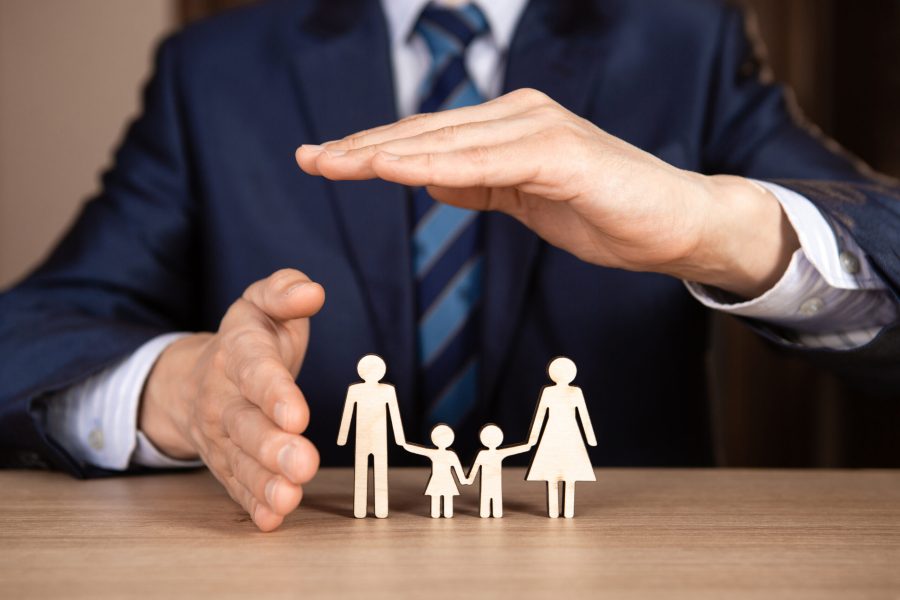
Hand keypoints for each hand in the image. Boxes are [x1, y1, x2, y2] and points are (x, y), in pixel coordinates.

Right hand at [139, 269, 324, 530]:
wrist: (194, 378)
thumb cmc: (248, 339)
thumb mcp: (260, 303)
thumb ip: (284, 292)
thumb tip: (311, 290)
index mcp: (237, 353)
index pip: (255, 371)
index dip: (275, 392)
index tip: (298, 414)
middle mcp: (223, 397)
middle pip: (246, 424)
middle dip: (273, 446)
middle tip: (303, 463)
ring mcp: (221, 435)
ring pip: (241, 462)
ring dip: (266, 483)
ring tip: (289, 498)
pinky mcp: (225, 463)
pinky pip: (237, 486)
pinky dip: (254, 504)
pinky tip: (273, 519)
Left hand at [296, 88, 798, 297]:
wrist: (676, 224)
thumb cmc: (606, 212)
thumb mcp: (527, 200)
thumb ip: (481, 184)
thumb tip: (431, 177)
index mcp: (510, 126)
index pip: (429, 136)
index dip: (375, 148)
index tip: (325, 160)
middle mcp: (520, 115)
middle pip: (426, 131)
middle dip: (363, 148)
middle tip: (309, 159)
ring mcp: (541, 129)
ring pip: (448, 141)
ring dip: (387, 153)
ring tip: (334, 163)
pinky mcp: (561, 154)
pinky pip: (487, 162)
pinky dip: (438, 165)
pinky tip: (396, 171)